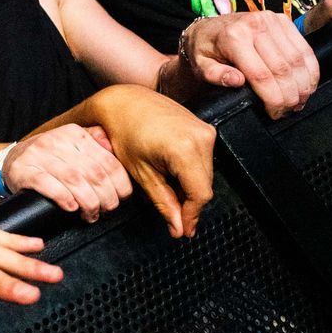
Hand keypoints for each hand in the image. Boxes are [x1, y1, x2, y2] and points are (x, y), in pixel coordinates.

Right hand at [1, 124, 133, 222]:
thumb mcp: (72, 144)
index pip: (106, 159)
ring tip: (91, 214)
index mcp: (74, 134)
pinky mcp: (24, 170)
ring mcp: (38, 154)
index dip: (119, 182)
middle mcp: (56, 140)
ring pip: (73, 180)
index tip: (122, 197)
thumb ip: (95, 143)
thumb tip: (114, 149)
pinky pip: (48, 186)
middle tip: (108, 210)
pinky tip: (72, 208)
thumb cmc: (48, 157)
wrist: (11, 161)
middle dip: (105, 196)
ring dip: (88, 202)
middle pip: (92, 172)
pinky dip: (65, 199)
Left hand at [85, 85, 216, 237]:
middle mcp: (201, 137)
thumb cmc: (125, 132)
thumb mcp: (141, 173)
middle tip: (175, 219)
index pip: (200, 194)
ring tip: (170, 192)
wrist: (125, 102)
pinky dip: (191, 173)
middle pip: (205, 186)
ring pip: (207, 175)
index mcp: (184, 149)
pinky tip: (173, 175)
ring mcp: (206, 131)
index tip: (184, 230)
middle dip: (190, 204)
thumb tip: (178, 227)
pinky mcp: (205, 128)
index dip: (191, 216)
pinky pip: (205, 160)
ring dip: (191, 188)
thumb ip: (163, 202)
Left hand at [180, 11, 320, 117]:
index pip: (261, 75)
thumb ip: (215, 75)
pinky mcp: (283, 20)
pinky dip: (310, 69)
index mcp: (234, 37)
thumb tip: (236, 81)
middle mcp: (255, 25)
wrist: (208, 27)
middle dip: (289, 95)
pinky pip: (304, 48)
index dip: (272, 98)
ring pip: (298, 59)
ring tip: (299, 102)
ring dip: (303, 84)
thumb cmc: (204, 49)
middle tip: (288, 111)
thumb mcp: (200, 65)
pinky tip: (307, 85)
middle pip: (283, 68)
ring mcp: (272, 20)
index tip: (274, 113)